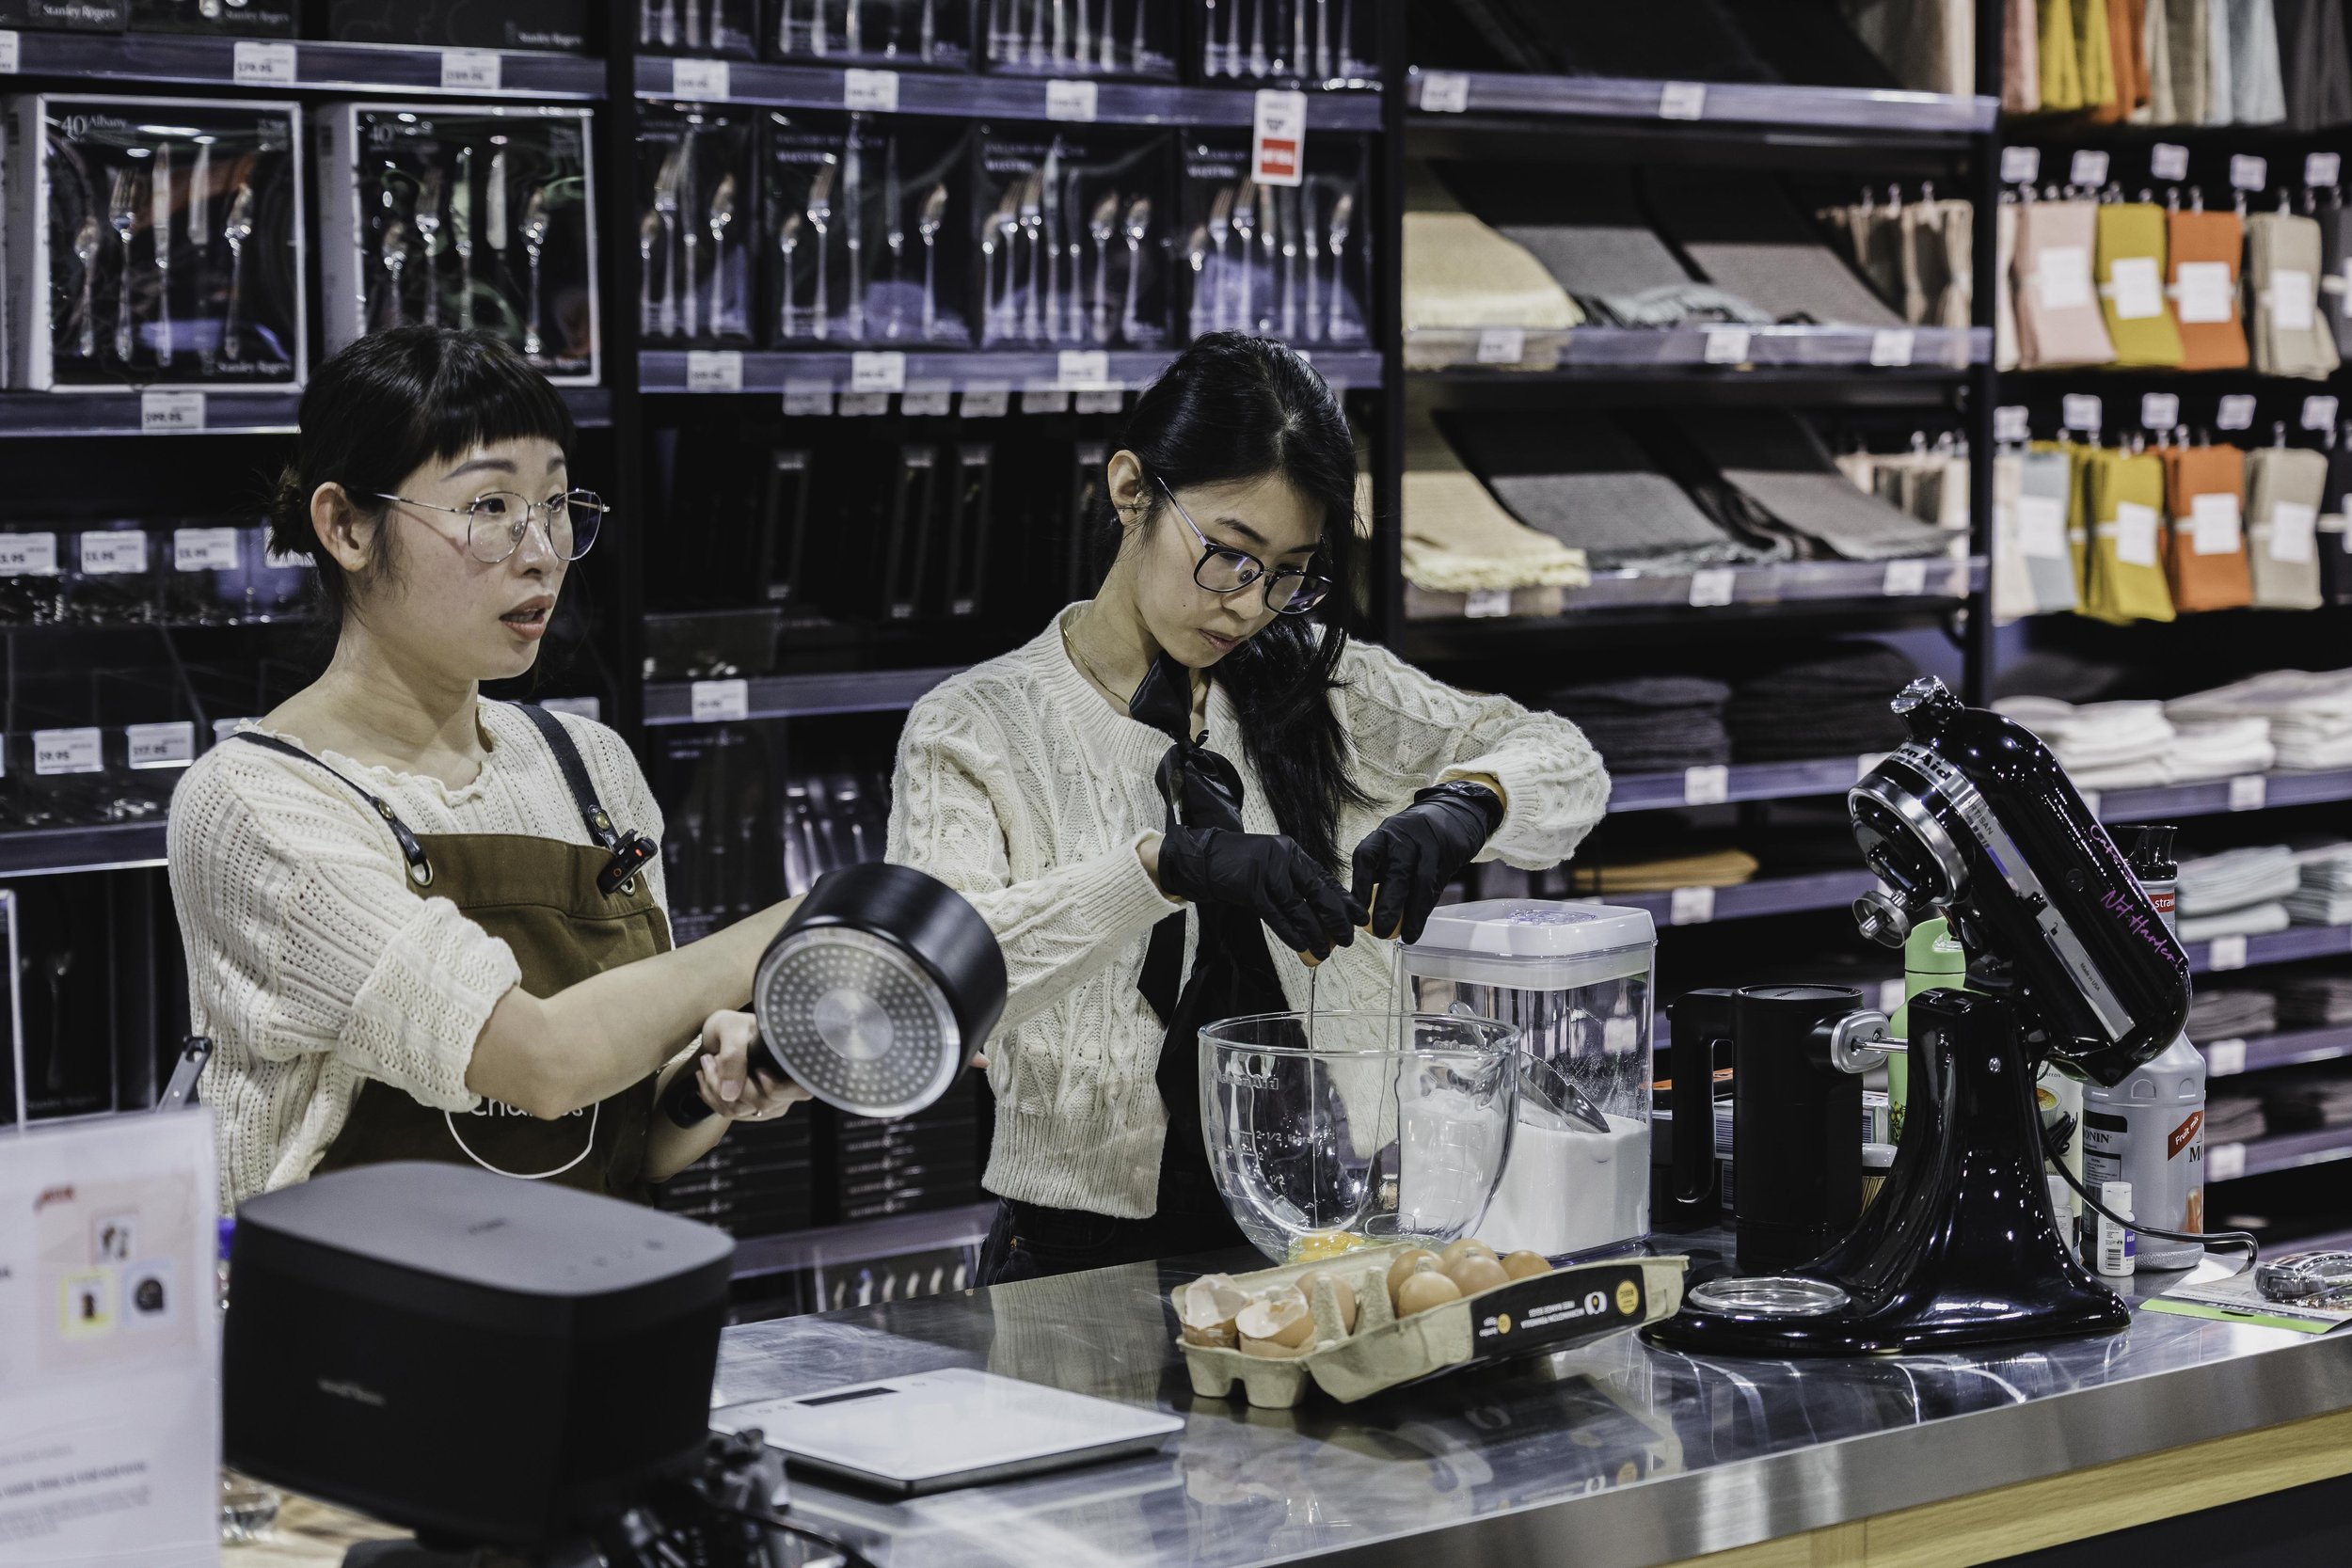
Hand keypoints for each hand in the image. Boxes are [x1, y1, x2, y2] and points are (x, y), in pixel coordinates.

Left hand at [691, 1010, 812, 1122]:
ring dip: (715, 1087)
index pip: (800, 1091)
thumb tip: (731, 1093)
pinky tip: (707, 1076)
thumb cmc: (734, 1025)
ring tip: (709, 1061)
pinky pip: (728, 1112)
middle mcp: (787, 1087)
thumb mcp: (732, 1029)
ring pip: (740, 1110)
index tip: (757, 1070)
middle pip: (762, 1103)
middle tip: (714, 1058)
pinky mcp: (750, 1108)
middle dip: (733, 1081)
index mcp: (792, 1062)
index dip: (777, 1087)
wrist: (723, 1031)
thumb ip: (733, 1056)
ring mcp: (769, 1101)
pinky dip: (711, 1095)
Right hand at [1155, 826, 1366, 961]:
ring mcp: (1266, 871)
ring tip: (1324, 951)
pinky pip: (1276, 915)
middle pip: (1318, 891)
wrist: (1201, 859)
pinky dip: (1291, 933)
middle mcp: (1283, 858)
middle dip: (1336, 918)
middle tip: (1346, 939)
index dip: (1344, 900)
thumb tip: (1320, 910)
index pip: (1325, 878)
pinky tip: (1302, 946)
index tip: (1359, 917)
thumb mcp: (1270, 866)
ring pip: (1298, 907)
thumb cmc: (1238, 866)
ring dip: (1314, 932)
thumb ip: (1293, 881)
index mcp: (1291, 852)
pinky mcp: (1249, 887)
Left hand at [1350, 782, 1504, 943]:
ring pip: (1419, 882)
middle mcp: (1405, 838)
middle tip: (1379, 929)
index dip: (1361, 885)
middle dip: (1386, 904)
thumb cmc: (1414, 837)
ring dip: (1409, 913)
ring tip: (1400, 935)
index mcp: (1384, 835)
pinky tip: (1415, 929)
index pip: (1367, 857)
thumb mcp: (1392, 844)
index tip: (1357, 910)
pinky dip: (1424, 912)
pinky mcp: (1448, 858)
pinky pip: (1434, 888)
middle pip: (1395, 872)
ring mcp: (1429, 846)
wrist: (1454, 814)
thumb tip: (1359, 906)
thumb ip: (1378, 869)